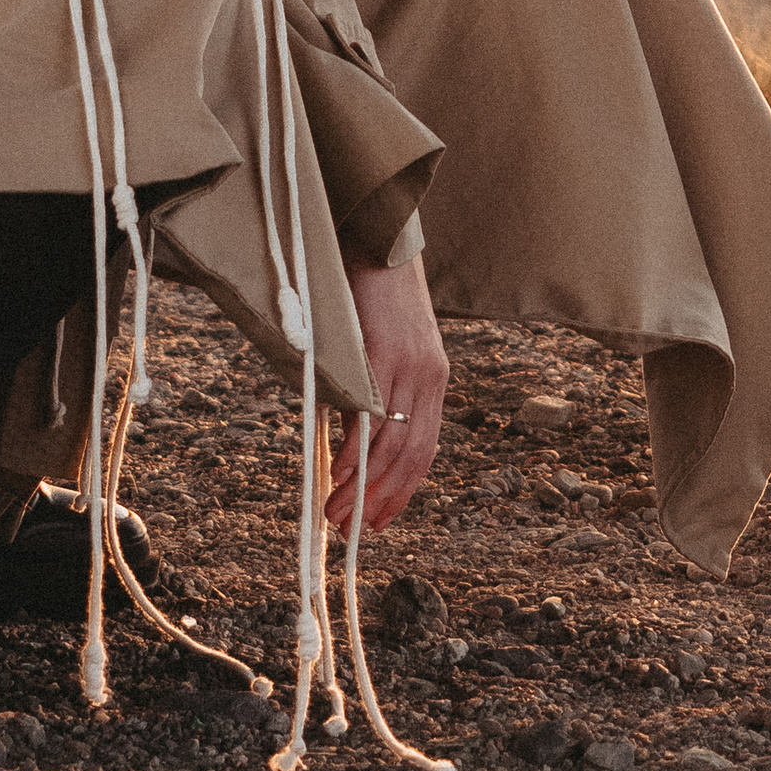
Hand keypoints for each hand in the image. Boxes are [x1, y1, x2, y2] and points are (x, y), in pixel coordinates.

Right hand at [327, 253, 446, 537]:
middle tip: (352, 532)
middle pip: (412, 457)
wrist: (380, 239)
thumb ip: (376, 392)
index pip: (425, 452)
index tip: (379, 523)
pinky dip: (355, 450)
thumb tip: (348, 439)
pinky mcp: (384, 353)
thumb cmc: (375, 294)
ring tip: (336, 513)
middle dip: (381, 501)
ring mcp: (409, 367)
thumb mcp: (385, 349)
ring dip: (363, 486)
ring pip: (393, 443)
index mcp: (434, 381)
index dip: (403, 493)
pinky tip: (339, 473)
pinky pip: (371, 413)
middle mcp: (430, 379)